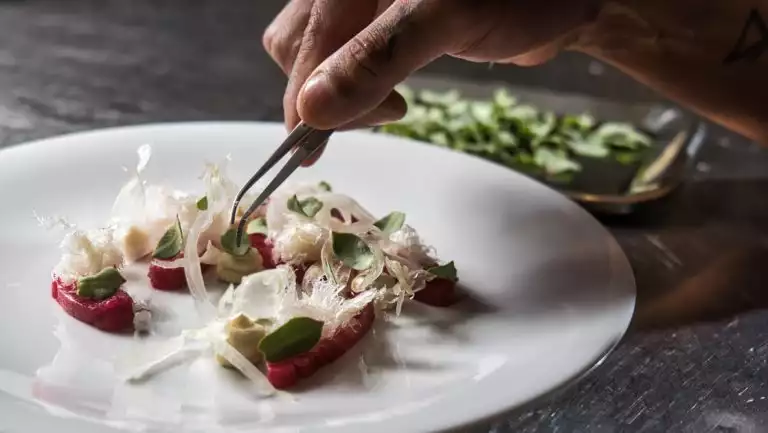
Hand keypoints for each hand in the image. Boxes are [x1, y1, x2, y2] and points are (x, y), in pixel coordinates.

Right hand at [264, 0, 599, 163]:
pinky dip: (356, 85)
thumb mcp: (446, 19)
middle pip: (296, 46)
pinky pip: (344, 58)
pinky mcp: (382, 26)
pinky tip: (390, 94)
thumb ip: (377, 58)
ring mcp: (363, 6)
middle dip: (326, 94)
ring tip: (394, 104)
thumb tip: (314, 110)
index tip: (316, 150)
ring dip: (339, 92)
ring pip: (315, 54)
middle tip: (388, 113)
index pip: (301, 42)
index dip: (306, 99)